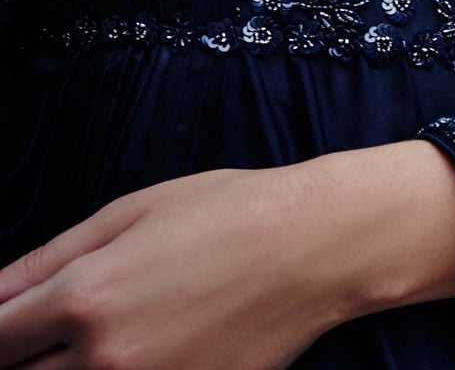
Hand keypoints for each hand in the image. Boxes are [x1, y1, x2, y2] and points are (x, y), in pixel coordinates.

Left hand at [0, 143, 454, 367]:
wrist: (312, 248)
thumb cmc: (227, 213)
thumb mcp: (132, 211)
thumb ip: (51, 256)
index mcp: (85, 296)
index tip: (9, 322)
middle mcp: (105, 358)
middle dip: (24, 355)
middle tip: (44, 334)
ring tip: (94, 342)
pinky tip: (135, 353)